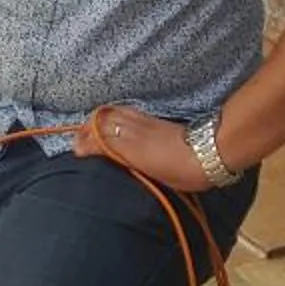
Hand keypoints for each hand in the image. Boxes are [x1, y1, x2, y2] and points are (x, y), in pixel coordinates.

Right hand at [73, 107, 213, 193]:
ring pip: (112, 112)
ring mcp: (142, 120)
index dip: (85, 144)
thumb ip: (131, 165)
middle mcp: (132, 130)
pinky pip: (123, 110)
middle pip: (101, 121)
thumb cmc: (181, 172)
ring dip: (96, 119)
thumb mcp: (153, 176)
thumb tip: (114, 161)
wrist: (207, 151)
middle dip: (86, 129)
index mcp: (130, 147)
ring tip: (89, 128)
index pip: (99, 139)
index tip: (76, 151)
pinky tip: (110, 119)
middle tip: (77, 140)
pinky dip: (110, 113)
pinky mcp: (151, 117)